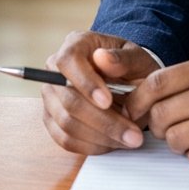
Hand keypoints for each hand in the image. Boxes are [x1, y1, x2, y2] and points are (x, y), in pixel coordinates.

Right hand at [41, 30, 158, 156]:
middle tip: (132, 133)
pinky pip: (66, 140)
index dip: (86, 83)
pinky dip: (92, 145)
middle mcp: (55, 69)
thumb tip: (102, 57)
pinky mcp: (52, 120)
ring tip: (130, 139)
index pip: (68, 62)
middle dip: (103, 121)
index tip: (108, 101)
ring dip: (101, 136)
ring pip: (67, 124)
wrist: (128, 80)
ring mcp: (51, 97)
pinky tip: (114, 143)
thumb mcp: (137, 57)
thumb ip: (124, 58)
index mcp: (75, 44)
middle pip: (68, 100)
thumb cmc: (131, 65)